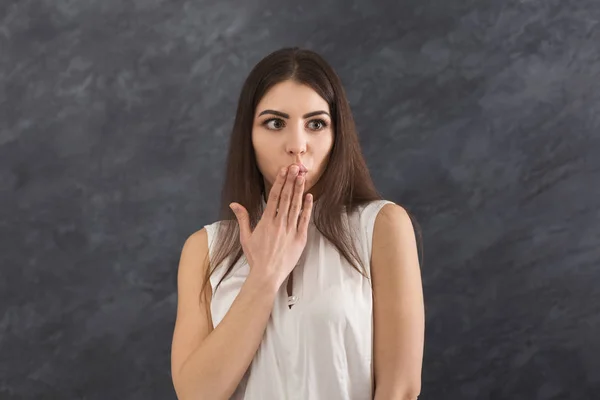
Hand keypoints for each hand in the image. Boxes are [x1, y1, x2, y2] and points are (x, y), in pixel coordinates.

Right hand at [229, 165, 312, 288]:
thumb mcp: (246, 237)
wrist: (267, 275)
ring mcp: (290, 230)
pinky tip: (309, 196)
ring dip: (299, 190)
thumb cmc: (256, 257)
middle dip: (291, 181)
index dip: (280, 182)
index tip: (284, 171)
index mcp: (266, 221)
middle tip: (295, 167)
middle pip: (287, 197)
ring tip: (302, 176)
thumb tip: (234, 204)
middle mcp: (279, 223)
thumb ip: (242, 218)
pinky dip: (307, 208)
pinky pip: (304, 220)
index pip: (274, 197)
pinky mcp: (300, 238)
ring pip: (296, 206)